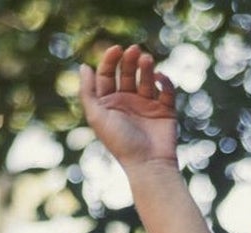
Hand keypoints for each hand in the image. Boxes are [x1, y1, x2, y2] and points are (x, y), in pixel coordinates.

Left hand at [78, 42, 177, 170]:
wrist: (148, 164)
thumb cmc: (120, 143)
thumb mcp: (97, 117)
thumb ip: (87, 92)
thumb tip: (84, 67)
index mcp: (110, 103)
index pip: (108, 75)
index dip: (110, 60)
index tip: (117, 49)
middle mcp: (127, 102)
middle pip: (128, 72)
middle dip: (130, 60)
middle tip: (134, 51)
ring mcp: (147, 105)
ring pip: (147, 78)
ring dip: (147, 67)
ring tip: (147, 60)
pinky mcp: (165, 110)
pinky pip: (166, 89)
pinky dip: (164, 81)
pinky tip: (160, 78)